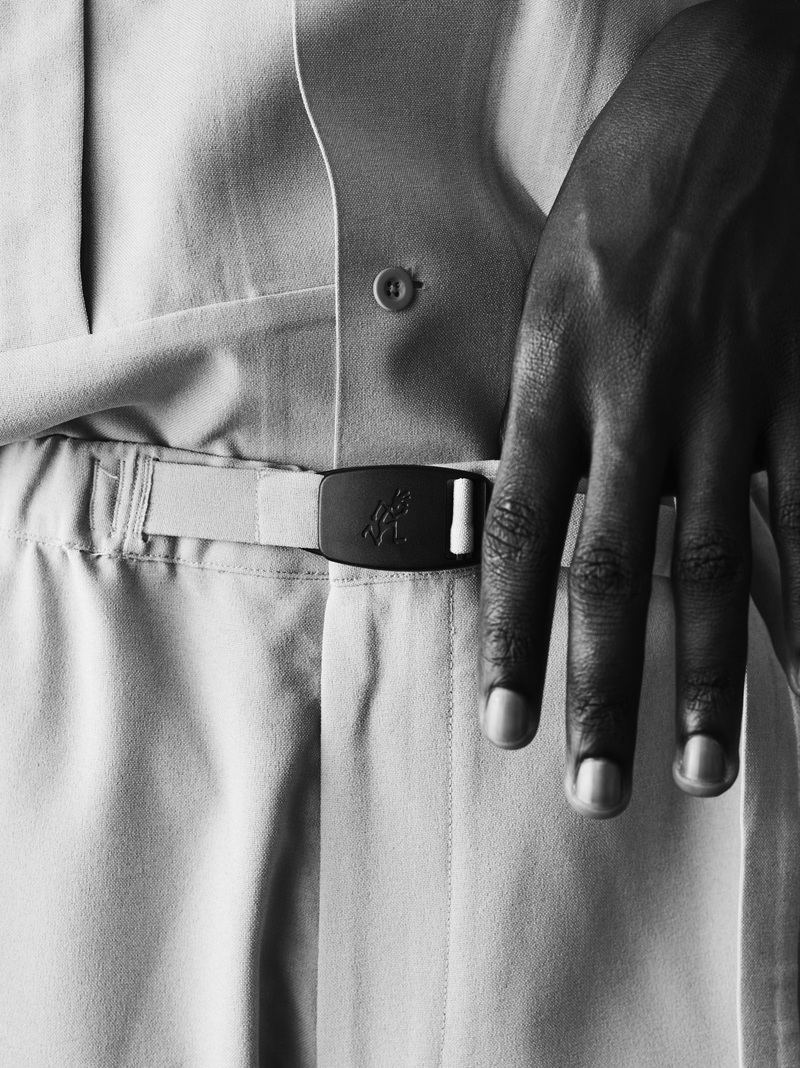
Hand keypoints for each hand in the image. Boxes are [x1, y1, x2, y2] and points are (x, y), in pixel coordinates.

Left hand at [477, 0, 799, 818]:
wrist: (739, 85)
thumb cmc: (628, 180)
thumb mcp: (550, 281)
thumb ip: (545, 396)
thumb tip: (535, 496)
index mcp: (555, 375)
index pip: (516, 538)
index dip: (508, 642)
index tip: (508, 723)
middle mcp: (634, 401)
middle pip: (609, 574)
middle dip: (600, 691)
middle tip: (596, 790)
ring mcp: (727, 395)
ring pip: (708, 563)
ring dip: (702, 673)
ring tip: (696, 766)